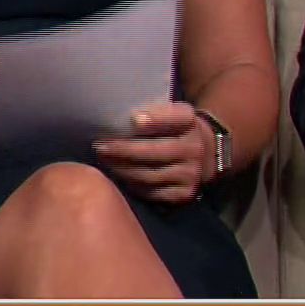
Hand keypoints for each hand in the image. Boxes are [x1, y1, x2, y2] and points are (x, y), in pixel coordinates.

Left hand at [94, 101, 210, 204]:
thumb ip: (150, 112)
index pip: (176, 117)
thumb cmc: (172, 128)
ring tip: (105, 161)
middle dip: (125, 150)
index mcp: (190, 121)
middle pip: (157, 151)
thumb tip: (114, 116)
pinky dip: (133, 185)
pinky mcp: (185, 193)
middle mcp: (195, 147)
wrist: (203, 153)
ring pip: (150, 175)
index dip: (156, 119)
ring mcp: (192, 173)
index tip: (133, 119)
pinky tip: (120, 176)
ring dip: (123, 169)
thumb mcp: (169, 112)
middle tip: (100, 147)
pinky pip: (152, 192)